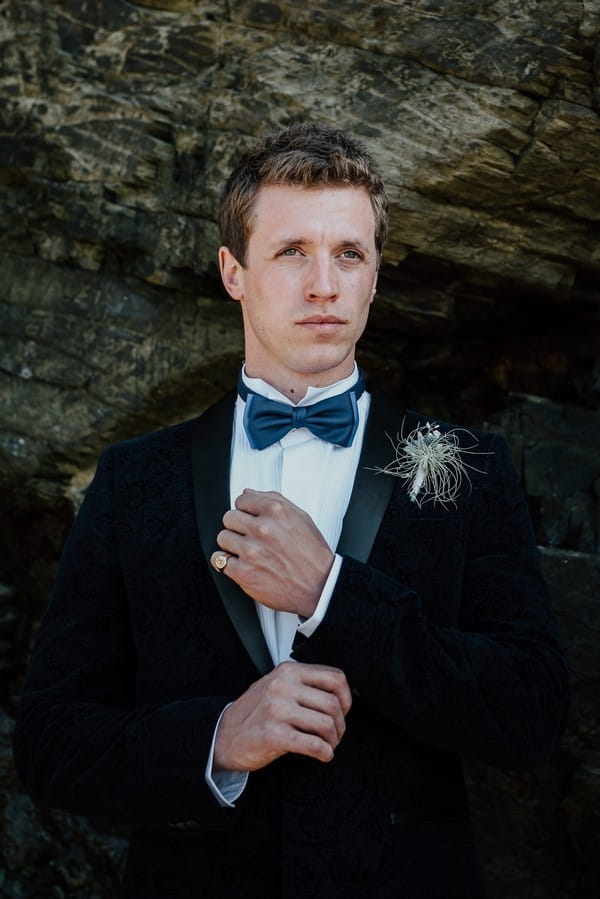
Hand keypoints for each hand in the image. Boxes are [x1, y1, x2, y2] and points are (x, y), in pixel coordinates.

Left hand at [212, 489, 333, 617]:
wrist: (319, 586)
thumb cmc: (312, 554)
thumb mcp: (300, 517)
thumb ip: (273, 500)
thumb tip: (249, 493)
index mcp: (275, 511)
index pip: (241, 500)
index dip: (246, 510)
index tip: (250, 518)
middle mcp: (262, 528)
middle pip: (229, 518)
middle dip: (238, 527)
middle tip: (249, 537)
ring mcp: (251, 551)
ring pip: (223, 538)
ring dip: (232, 545)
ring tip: (247, 552)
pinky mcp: (243, 572)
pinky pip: (219, 561)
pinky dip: (227, 563)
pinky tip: (241, 564)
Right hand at [213, 661, 351, 771]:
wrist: (223, 735)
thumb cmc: (255, 712)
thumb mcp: (277, 685)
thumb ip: (304, 684)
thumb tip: (340, 695)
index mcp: (288, 670)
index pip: (334, 677)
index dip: (346, 697)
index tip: (344, 710)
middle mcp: (283, 686)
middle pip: (333, 703)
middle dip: (340, 724)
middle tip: (335, 734)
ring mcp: (277, 709)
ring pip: (326, 724)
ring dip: (333, 740)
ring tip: (327, 745)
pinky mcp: (274, 734)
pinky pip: (313, 744)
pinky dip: (324, 753)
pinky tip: (322, 755)